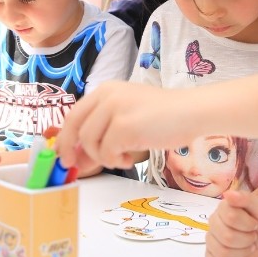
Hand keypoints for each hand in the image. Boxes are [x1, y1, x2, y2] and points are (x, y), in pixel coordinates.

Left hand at [55, 81, 202, 170]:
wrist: (192, 112)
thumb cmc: (165, 117)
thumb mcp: (128, 121)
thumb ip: (103, 135)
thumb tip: (78, 159)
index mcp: (106, 90)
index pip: (74, 114)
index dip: (66, 137)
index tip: (66, 155)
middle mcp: (106, 95)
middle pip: (75, 126)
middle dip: (70, 149)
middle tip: (75, 166)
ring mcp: (114, 109)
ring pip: (89, 142)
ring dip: (103, 157)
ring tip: (122, 157)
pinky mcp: (124, 126)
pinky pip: (107, 152)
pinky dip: (116, 161)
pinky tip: (130, 157)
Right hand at [205, 187, 257, 256]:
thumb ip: (247, 199)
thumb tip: (228, 194)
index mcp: (223, 208)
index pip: (230, 217)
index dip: (248, 224)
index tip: (255, 223)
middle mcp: (214, 223)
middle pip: (227, 237)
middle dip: (247, 239)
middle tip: (253, 236)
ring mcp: (212, 241)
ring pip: (223, 253)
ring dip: (243, 252)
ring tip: (248, 247)